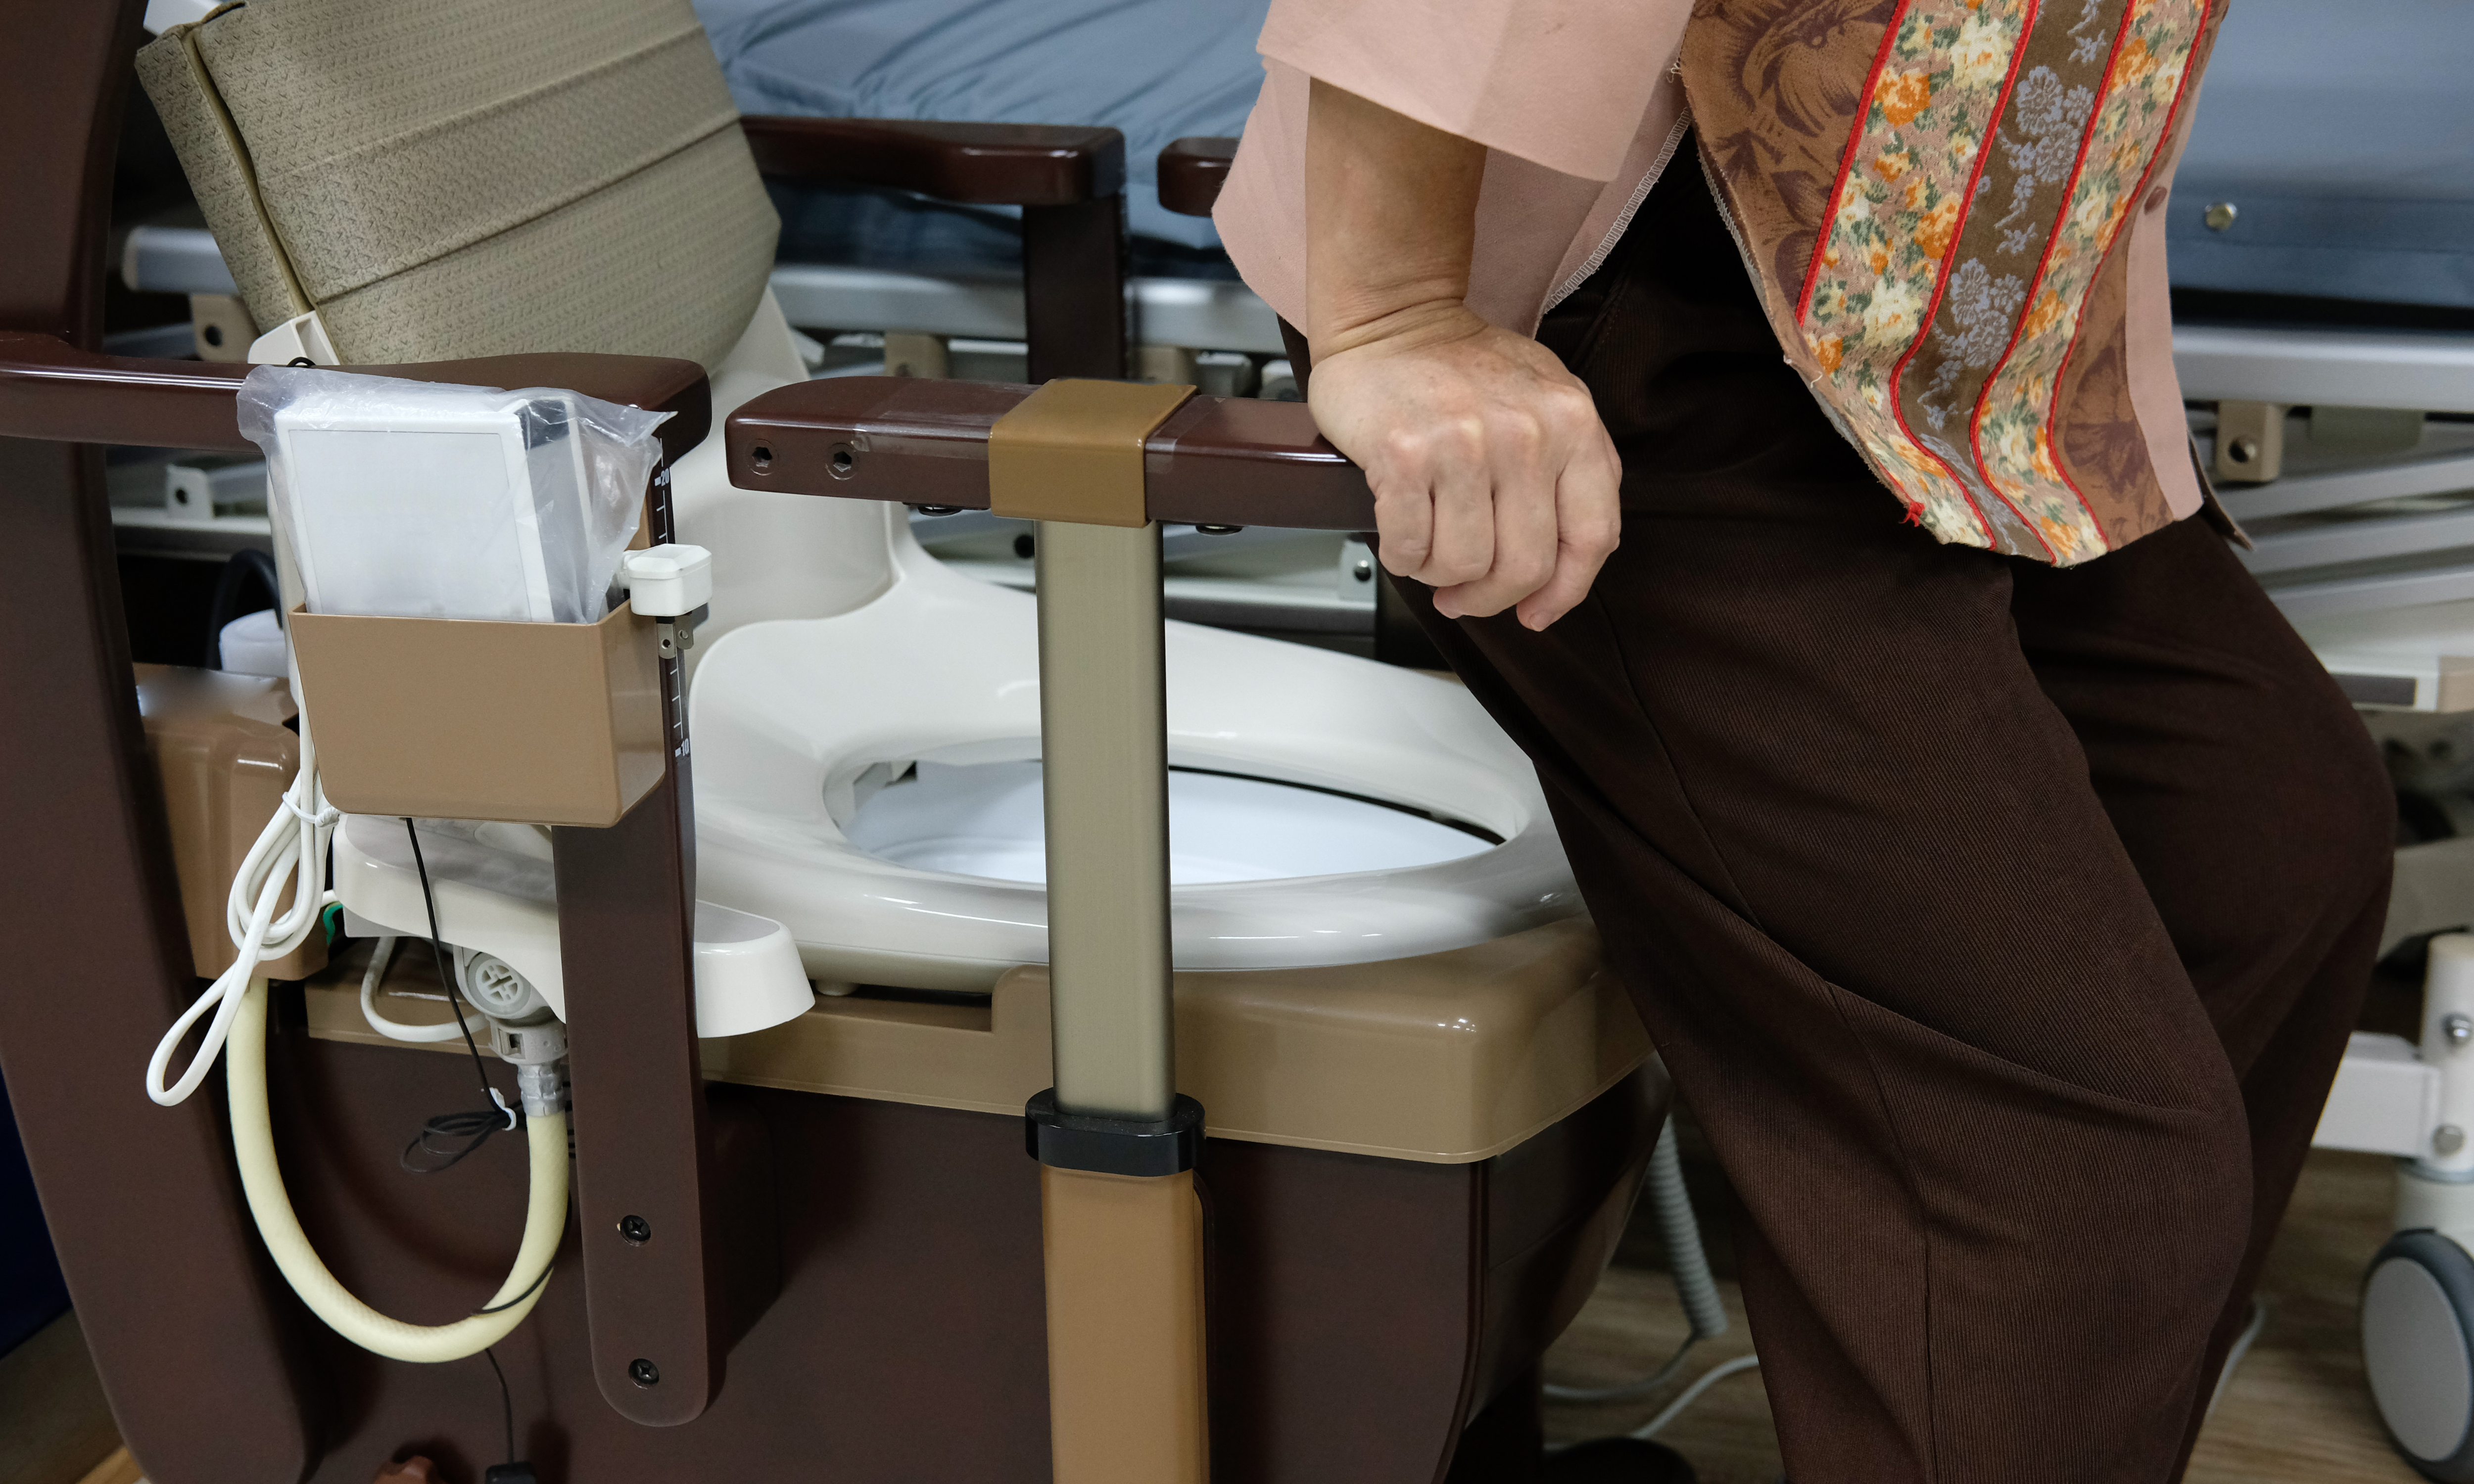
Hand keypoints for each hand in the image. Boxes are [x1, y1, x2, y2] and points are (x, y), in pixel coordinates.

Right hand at [1309, 302, 1620, 629]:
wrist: (1393, 318)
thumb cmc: (1464, 367)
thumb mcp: (1549, 402)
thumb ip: (1573, 470)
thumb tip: (1567, 564)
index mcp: (1572, 423)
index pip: (1591, 538)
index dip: (1564, 593)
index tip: (1536, 612)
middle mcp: (1526, 434)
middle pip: (1524, 566)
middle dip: (1489, 597)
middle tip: (1464, 594)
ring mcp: (1464, 443)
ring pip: (1464, 565)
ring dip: (1440, 575)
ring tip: (1430, 551)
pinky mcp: (1404, 454)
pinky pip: (1410, 546)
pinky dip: (1404, 557)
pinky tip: (1402, 536)